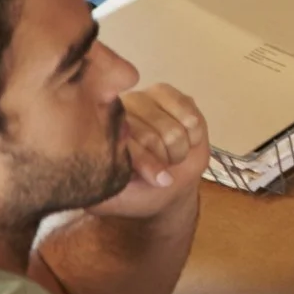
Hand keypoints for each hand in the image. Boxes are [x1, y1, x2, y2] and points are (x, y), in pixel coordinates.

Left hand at [90, 86, 210, 217]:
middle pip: (151, 137)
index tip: (160, 181)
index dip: (147, 163)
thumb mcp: (115, 196)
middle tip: (164, 168)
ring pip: (174, 130)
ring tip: (173, 156)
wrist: (171, 186)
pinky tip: (186, 140)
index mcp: (100, 134)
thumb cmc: (139, 191)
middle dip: (165, 159)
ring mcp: (146, 100)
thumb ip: (104, 184)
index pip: (125, 144)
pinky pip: (191, 118)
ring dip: (180, 150)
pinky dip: (193, 136)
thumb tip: (103, 172)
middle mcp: (120, 111)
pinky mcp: (173, 97)